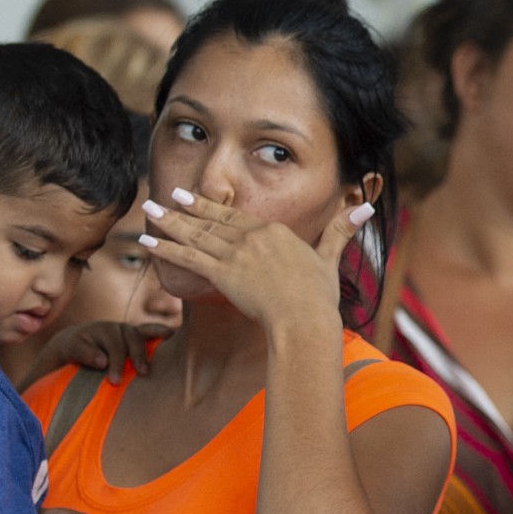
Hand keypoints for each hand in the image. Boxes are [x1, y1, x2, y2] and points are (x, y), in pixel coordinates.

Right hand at [23, 319, 172, 388]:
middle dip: (139, 355)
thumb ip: (136, 365)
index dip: (160, 331)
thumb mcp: (119, 363)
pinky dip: (92, 355)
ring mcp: (93, 332)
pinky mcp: (73, 340)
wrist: (60, 357)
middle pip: (132, 337)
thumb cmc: (99, 364)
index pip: (147, 330)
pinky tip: (99, 364)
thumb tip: (156, 378)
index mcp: (128, 334)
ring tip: (116, 380)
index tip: (172, 335)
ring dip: (117, 360)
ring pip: (112, 341)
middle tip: (143, 373)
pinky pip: (84, 347)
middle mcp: (114, 330)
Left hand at [141, 190, 372, 335]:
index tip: (199, 200)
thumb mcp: (330, 258)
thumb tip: (366, 207)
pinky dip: (165, 247)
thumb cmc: (319, 296)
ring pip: (195, 234)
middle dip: (187, 207)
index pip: (238, 217)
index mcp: (275, 232)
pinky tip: (146, 241)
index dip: (216, 208)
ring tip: (149, 210)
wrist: (305, 318)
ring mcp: (236, 254)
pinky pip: (187, 257)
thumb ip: (341, 230)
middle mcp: (253, 237)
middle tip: (168, 195)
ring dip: (168, 221)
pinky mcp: (222, 273)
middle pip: (213, 220)